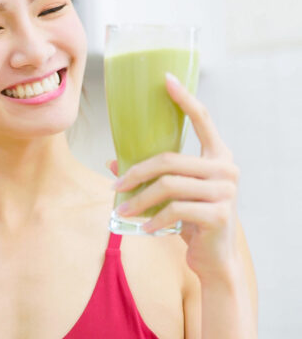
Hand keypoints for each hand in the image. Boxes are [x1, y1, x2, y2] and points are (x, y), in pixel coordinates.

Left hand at [110, 73, 239, 280]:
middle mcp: (226, 169)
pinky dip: (154, 219)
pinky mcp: (219, 214)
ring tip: (122, 210)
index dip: (184, 98)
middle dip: (137, 173)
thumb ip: (153, 177)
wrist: (216, 259)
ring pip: (169, 186)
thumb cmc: (194, 222)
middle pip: (170, 160)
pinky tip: (144, 227)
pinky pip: (176, 210)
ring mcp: (225, 191)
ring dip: (139, 200)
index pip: (203, 119)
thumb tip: (113, 161)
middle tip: (115, 187)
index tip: (165, 79)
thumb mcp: (174, 196)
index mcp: (219, 156)